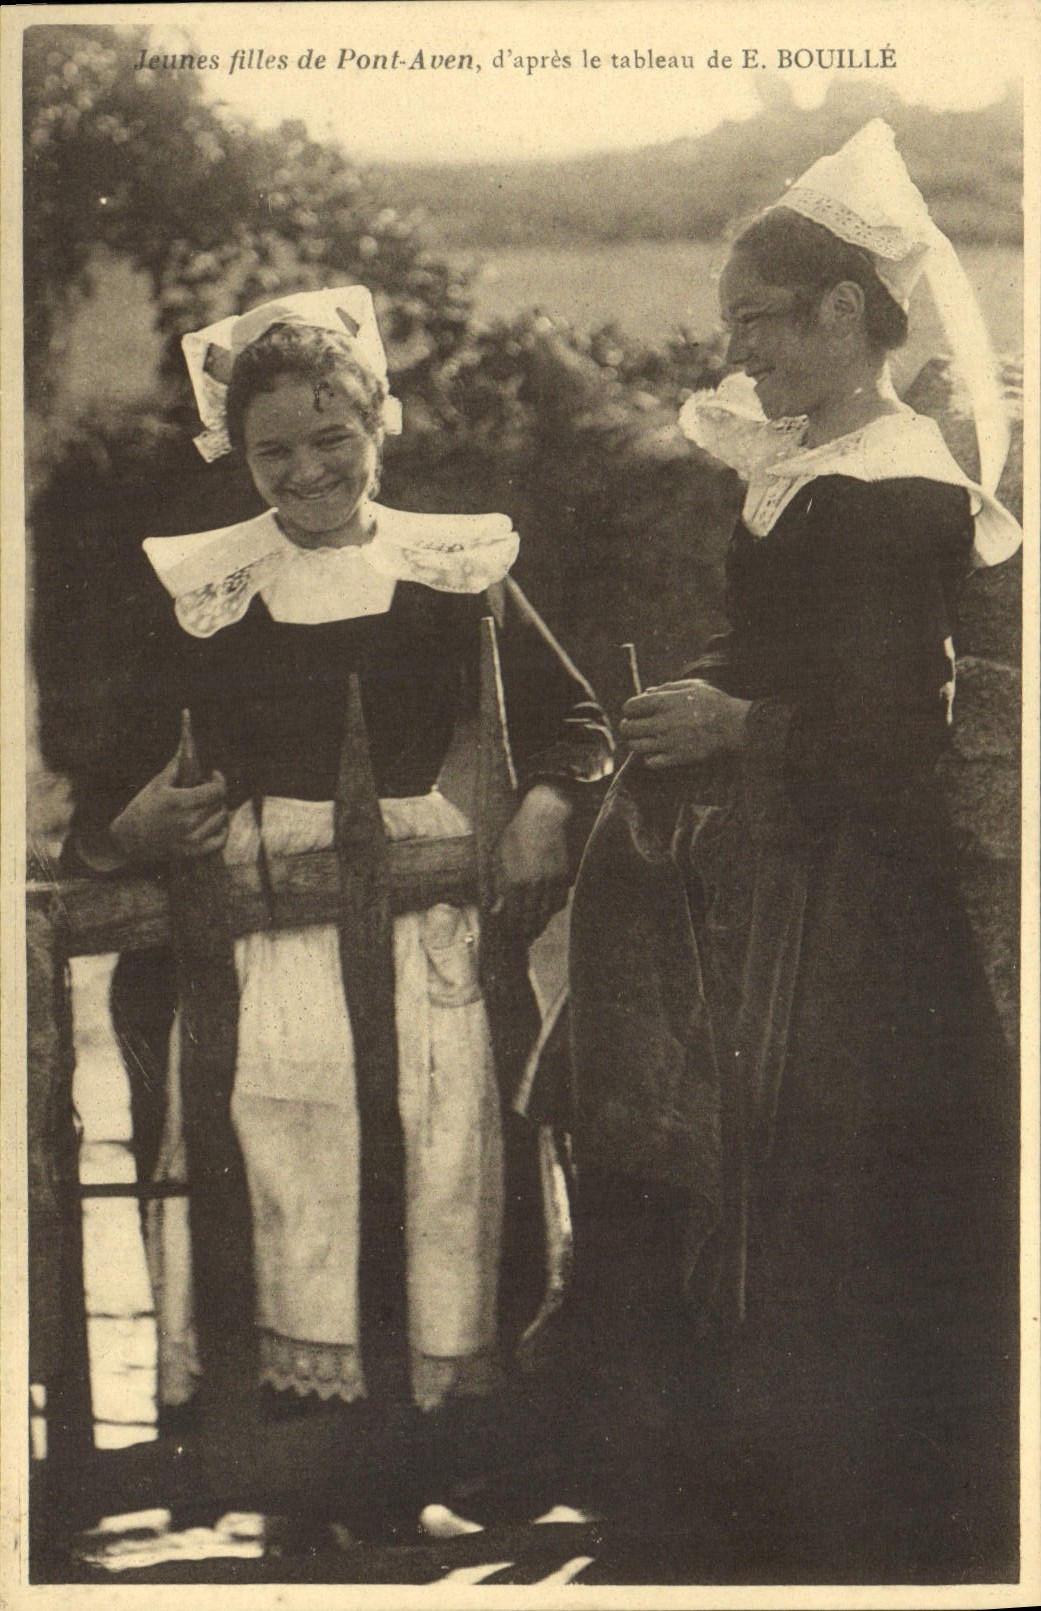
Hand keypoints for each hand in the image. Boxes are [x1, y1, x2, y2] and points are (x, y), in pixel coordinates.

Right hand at [109, 753, 228, 863]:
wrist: (128, 840)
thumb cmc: (142, 809)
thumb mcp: (157, 784)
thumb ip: (176, 766)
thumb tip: (187, 745)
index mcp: (181, 802)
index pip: (217, 790)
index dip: (219, 780)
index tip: (213, 775)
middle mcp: (190, 822)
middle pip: (220, 804)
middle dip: (215, 793)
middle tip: (204, 790)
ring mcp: (193, 839)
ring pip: (221, 820)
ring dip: (217, 810)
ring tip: (205, 805)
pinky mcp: (193, 852)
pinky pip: (219, 841)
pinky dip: (220, 830)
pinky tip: (212, 823)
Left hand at [493, 784, 572, 938]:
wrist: (543, 817)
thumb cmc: (516, 836)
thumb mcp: (498, 858)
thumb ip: (497, 887)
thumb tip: (495, 912)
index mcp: (514, 881)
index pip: (513, 916)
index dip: (510, 928)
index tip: (508, 932)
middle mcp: (533, 885)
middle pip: (530, 920)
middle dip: (525, 932)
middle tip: (521, 937)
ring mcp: (550, 882)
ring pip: (546, 914)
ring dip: (539, 925)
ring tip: (533, 929)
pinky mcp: (563, 877)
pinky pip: (559, 902)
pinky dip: (552, 910)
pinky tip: (546, 911)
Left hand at [620, 680, 750, 767]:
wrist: (733, 725)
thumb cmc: (713, 702)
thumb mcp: (691, 686)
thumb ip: (666, 688)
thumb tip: (646, 692)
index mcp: (665, 702)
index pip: (631, 706)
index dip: (629, 709)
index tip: (633, 712)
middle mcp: (663, 722)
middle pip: (629, 728)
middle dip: (627, 726)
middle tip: (631, 727)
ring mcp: (669, 742)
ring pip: (636, 746)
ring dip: (635, 743)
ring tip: (641, 740)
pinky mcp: (677, 758)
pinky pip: (651, 762)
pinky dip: (648, 758)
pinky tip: (654, 753)